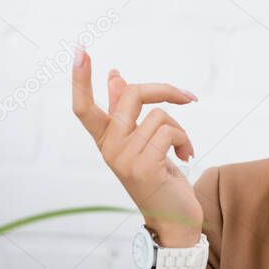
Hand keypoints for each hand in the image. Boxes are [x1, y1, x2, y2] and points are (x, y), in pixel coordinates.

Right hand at [71, 47, 202, 246]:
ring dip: (181, 129)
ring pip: (159, 115)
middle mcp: (109, 148)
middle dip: (165, 89)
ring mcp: (124, 159)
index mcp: (105, 140)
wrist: (175, 218)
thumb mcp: (143, 142)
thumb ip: (127, 113)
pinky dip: (185, 141)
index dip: (81, 79)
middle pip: (130, 95)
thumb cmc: (160, 177)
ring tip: (183, 148)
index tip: (79, 50)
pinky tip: (187, 156)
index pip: (84, 107)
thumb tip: (115, 75)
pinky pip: (170, 132)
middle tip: (188, 97)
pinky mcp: (144, 167)